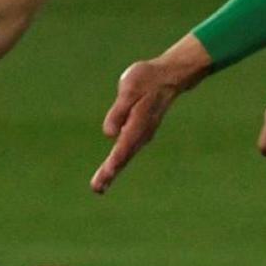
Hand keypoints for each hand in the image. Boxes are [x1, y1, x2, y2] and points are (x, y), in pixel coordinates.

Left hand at [90, 35, 210, 193]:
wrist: (168, 76)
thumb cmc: (147, 79)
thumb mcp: (129, 89)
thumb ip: (119, 110)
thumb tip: (109, 133)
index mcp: (137, 123)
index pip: (123, 146)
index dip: (114, 161)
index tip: (106, 174)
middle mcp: (141, 133)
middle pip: (124, 156)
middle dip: (110, 173)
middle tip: (97, 189)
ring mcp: (142, 133)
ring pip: (126, 155)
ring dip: (113, 170)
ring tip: (100, 186)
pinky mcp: (140, 131)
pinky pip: (128, 149)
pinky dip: (119, 160)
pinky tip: (111, 168)